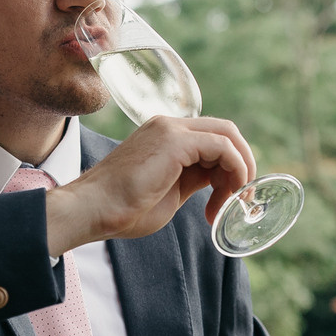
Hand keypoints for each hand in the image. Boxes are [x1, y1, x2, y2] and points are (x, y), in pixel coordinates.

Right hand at [44, 116, 256, 254]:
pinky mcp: (174, 141)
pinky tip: (225, 195)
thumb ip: (192, 180)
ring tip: (229, 203)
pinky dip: (234, 169)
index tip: (227, 198)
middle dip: (242, 163)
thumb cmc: (123, 210)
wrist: (93, 210)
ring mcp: (170, 129)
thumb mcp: (169, 192)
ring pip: (227, 135)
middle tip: (241, 196)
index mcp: (165, 136)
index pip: (212, 139)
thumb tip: (216, 182)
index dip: (229, 167)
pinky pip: (222, 146)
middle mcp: (168, 125)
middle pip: (225, 131)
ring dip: (240, 169)